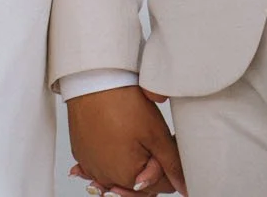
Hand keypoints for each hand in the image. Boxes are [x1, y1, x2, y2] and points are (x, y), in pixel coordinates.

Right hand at [67, 85, 184, 195]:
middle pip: (139, 183)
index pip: (161, 186)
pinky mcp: (82, 153)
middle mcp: (105, 177)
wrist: (91, 80)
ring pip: (120, 174)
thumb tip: (184, 186)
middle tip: (152, 139)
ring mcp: (91, 166)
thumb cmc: (121, 104)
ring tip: (134, 138)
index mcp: (127, 178)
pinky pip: (101, 164)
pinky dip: (111, 156)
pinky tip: (116, 141)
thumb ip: (172, 165)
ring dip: (131, 162)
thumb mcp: (156, 135)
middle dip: (150, 165)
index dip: (168, 165)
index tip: (167, 143)